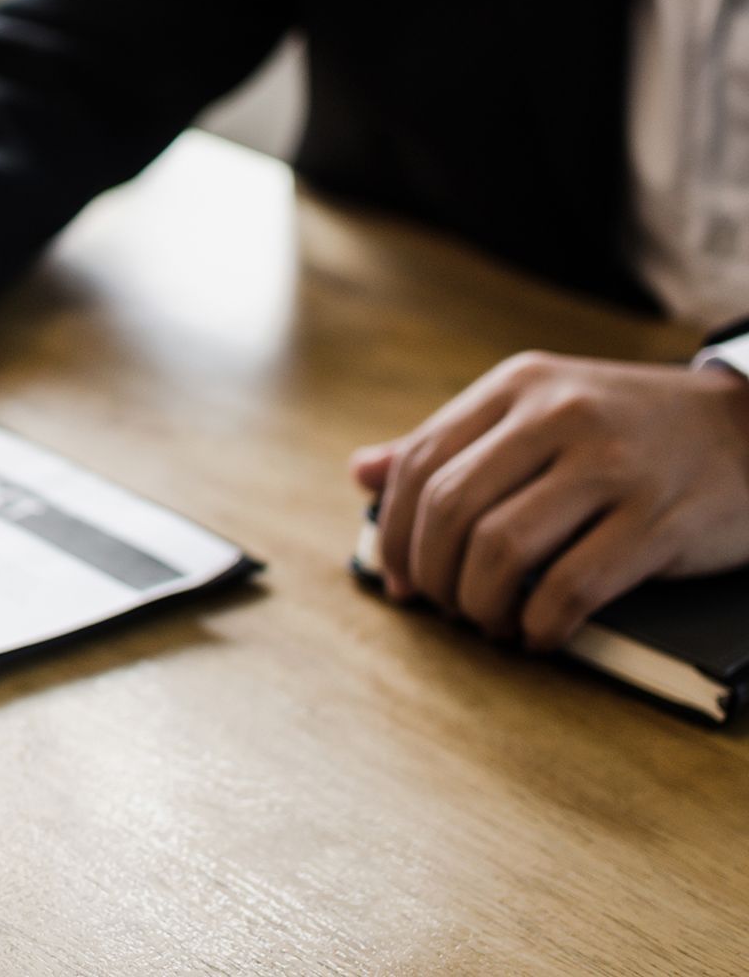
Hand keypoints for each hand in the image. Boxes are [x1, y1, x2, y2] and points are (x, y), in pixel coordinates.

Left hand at [351, 352, 748, 649]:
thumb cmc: (629, 428)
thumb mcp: (537, 408)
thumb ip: (451, 440)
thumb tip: (361, 472)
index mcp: (517, 386)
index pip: (420, 463)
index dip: (394, 532)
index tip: (398, 578)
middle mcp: (558, 415)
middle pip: (449, 510)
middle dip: (432, 575)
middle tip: (444, 607)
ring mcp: (611, 466)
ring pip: (500, 550)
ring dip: (479, 604)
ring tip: (490, 621)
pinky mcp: (658, 520)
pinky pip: (570, 588)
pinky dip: (539, 625)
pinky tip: (539, 634)